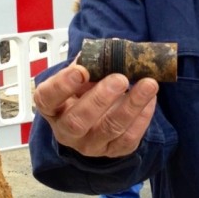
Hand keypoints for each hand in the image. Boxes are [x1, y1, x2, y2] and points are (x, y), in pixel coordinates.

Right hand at [33, 62, 158, 158]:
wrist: (97, 117)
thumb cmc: (85, 91)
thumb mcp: (82, 74)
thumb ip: (92, 62)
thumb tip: (114, 46)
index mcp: (52, 107)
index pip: (48, 99)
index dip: (62, 86)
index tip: (80, 70)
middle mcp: (66, 130)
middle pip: (78, 121)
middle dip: (100, 98)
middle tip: (120, 78)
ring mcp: (90, 144)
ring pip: (109, 129)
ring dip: (131, 105)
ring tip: (148, 84)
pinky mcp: (113, 151)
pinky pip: (129, 138)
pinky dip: (143, 118)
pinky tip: (150, 99)